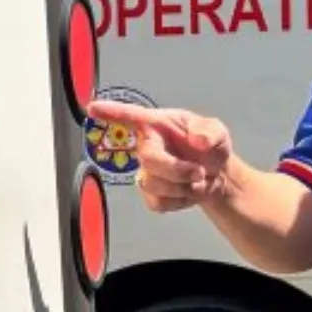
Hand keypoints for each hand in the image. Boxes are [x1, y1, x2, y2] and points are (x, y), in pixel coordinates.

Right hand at [84, 101, 234, 213]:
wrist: (218, 176)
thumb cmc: (210, 148)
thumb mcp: (217, 132)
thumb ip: (209, 132)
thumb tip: (197, 140)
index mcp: (158, 125)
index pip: (130, 116)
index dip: (111, 112)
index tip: (93, 108)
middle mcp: (148, 145)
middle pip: (147, 158)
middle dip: (177, 169)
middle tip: (200, 172)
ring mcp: (147, 171)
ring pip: (152, 183)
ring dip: (182, 187)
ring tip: (198, 181)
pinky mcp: (150, 193)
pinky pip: (157, 202)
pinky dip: (180, 201)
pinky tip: (188, 192)